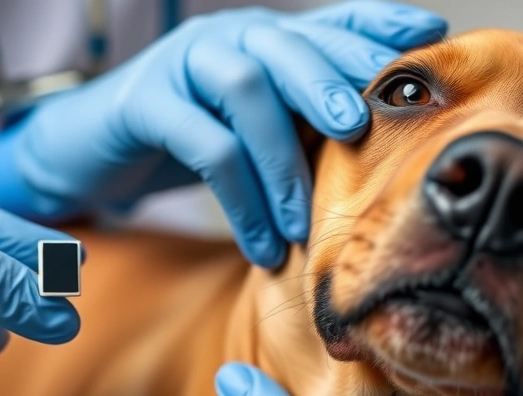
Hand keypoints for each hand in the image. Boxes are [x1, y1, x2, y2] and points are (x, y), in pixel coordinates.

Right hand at [0, 2, 446, 267]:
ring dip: (283, 162)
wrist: (90, 151)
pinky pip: (202, 144)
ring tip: (304, 225)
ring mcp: (183, 64)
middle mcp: (228, 39)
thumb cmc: (189, 139)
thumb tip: (378, 150)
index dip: (379, 26)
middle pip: (290, 46)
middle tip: (363, 133)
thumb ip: (306, 125)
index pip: (330, 23)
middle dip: (333, 84)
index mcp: (264, 40)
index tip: (432, 39)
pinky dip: (239, 200)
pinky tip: (261, 245)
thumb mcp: (254, 127)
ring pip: (246, 91)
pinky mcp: (143, 102)